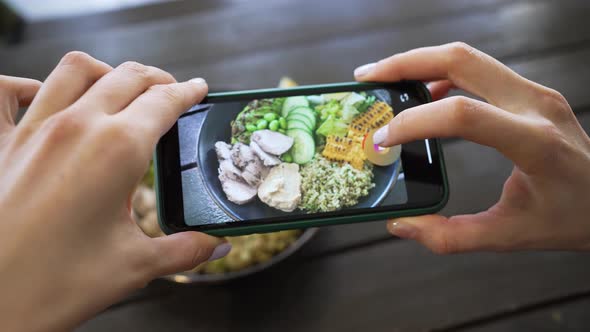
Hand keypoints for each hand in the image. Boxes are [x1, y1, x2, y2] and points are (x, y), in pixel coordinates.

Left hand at [0, 52, 229, 331]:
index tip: (197, 88)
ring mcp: (33, 130)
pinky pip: (5, 92)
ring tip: (120, 87)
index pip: (164, 102)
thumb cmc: (54, 285)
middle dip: (157, 78)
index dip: (187, 92)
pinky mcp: (0, 144)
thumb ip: (184, 250)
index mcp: (118, 150)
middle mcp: (77, 127)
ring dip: (107, 72)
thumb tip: (216, 247)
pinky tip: (42, 96)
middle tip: (172, 91)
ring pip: (77, 70)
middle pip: (128, 77)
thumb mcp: (134, 266)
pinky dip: (27, 84)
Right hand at [355, 42, 589, 252]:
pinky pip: (480, 70)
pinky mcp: (532, 92)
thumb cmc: (571, 219)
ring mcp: (536, 92)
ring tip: (386, 80)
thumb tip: (400, 225)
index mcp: (533, 142)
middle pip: (461, 60)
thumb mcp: (509, 236)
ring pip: (469, 57)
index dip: (414, 121)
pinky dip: (444, 74)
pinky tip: (425, 93)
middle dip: (406, 63)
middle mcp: (535, 105)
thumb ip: (450, 237)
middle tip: (368, 78)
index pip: (463, 115)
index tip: (383, 139)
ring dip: (421, 62)